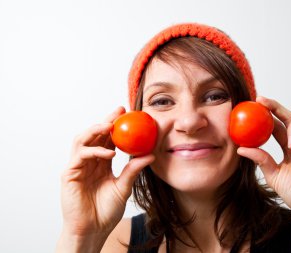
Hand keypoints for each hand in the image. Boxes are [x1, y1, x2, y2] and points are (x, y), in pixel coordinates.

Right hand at [60, 106, 154, 237]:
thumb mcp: (124, 187)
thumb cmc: (106, 211)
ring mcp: (78, 166)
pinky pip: (80, 156)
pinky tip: (109, 153)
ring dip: (96, 130)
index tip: (129, 114)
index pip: (107, 139)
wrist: (93, 230)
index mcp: (101, 163)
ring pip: (82, 139)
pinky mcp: (69, 174)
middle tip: (120, 112)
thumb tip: (151, 155)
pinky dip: (94, 151)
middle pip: (94, 135)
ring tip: (110, 126)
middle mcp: (88, 161)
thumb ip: (133, 170)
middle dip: (106, 121)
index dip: (116, 126)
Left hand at [237, 97, 290, 216]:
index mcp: (288, 147)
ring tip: (288, 145)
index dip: (265, 115)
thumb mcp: (273, 175)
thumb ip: (261, 159)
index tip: (251, 107)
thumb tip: (241, 148)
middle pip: (288, 115)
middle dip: (274, 106)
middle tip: (261, 101)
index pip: (276, 125)